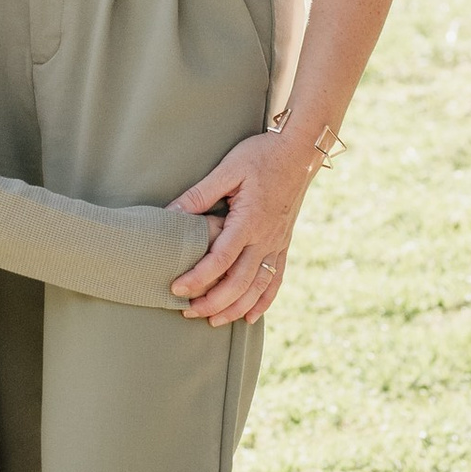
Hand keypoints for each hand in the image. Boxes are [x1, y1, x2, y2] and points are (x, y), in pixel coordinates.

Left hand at [168, 129, 313, 327]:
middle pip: (239, 282)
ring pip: (258, 287)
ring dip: (236, 308)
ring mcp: (278, 243)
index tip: (177, 289)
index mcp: (249, 220)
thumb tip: (170, 215)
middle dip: (213, 302)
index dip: (198, 278)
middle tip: (188, 312)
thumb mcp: (228, 169)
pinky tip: (251, 316)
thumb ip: (199, 195)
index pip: (220, 260)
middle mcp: (266, 238)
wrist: (301, 150)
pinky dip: (264, 301)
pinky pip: (276, 279)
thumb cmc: (261, 155)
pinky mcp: (284, 243)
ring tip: (213, 320)